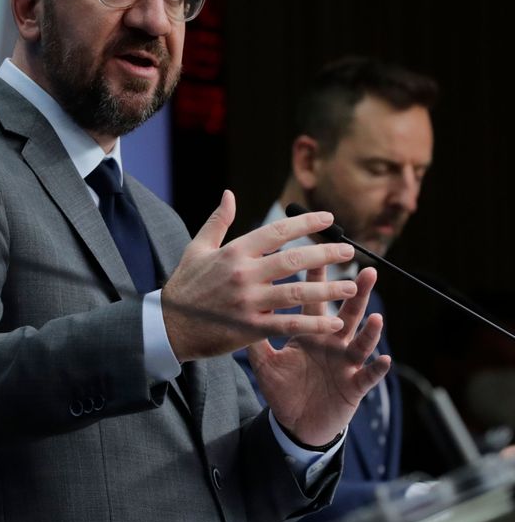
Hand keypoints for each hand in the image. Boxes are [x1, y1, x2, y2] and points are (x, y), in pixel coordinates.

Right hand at [162, 190, 358, 361]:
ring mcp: (248, 301)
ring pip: (297, 291)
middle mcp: (243, 274)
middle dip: (326, 253)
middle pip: (294, 258)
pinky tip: (334, 320)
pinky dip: (314, 323)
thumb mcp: (197, 248)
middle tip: (349, 251)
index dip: (305, 223)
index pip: (276, 231)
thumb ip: (218, 221)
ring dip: (328, 288)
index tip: (329, 219)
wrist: (168, 325)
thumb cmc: (184, 285)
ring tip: (351, 285)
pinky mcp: (250, 327)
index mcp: (233, 252)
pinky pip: (289, 323)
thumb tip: (230, 194)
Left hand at [248, 266, 391, 445]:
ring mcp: (345, 364)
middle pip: (346, 313)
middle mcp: (331, 344)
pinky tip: (384, 357)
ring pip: (360, 342)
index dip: (317, 278)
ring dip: (369, 329)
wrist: (295, 424)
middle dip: (356, 294)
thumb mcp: (264, 362)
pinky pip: (367, 376)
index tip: (319, 251)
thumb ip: (255, 336)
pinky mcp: (354, 387)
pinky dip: (376, 368)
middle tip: (367, 271)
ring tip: (376, 314)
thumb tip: (235, 308)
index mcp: (310, 333)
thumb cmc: (283, 389)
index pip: (314, 300)